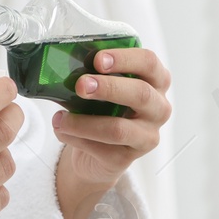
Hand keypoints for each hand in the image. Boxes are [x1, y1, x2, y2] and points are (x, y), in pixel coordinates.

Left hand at [52, 47, 171, 218]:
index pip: (149, 63)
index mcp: (156, 82)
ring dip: (84, 122)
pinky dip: (75, 138)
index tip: (98, 59)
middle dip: (108, 87)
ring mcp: (146, 137)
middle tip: (80, 85)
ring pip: (118, 128)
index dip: (125, 59)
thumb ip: (93, 76)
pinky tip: (61, 130)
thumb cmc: (102, 109)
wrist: (97, 153)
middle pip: (140, 94)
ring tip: (60, 117)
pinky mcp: (127, 159)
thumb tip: (62, 64)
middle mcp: (158, 109)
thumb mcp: (102, 89)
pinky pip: (100, 148)